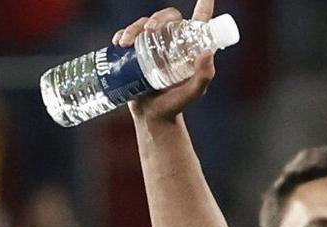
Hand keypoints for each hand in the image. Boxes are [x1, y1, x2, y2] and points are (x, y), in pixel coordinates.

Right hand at [118, 0, 216, 123]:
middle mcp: (174, 42)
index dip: (204, 5)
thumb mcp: (194, 92)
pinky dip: (122, 35)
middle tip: (149, 30)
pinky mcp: (136, 51)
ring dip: (134, 27)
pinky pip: (128, 34)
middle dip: (157, 18)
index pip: (201, 21)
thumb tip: (207, 52)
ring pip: (144, 24)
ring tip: (126, 43)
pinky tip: (119, 44)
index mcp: (192, 47)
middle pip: (168, 17)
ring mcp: (154, 45)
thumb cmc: (176, 104)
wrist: (152, 116)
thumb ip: (204, 75)